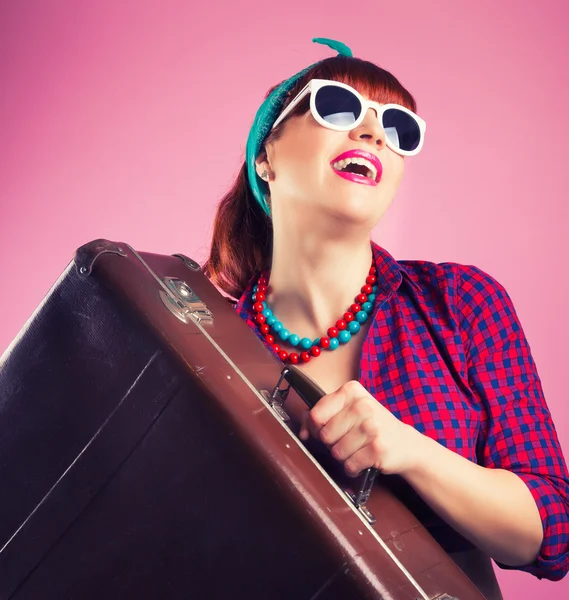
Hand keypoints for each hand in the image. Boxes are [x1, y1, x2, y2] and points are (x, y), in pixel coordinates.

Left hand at [299, 380, 419, 476]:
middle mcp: (362, 405)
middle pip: (325, 435)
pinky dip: (353, 468)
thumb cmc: (372, 425)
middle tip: (348, 440)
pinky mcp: (378, 448)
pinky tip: (363, 459)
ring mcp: (372, 426)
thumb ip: (323, 415)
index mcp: (351, 391)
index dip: (316, 428)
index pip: (316, 414)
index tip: (326, 430)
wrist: (405, 443)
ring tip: (357, 449)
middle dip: (333, 443)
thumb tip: (303, 429)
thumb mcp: (349, 411)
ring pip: (336, 452)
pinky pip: (350, 465)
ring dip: (344, 457)